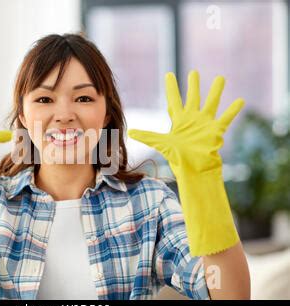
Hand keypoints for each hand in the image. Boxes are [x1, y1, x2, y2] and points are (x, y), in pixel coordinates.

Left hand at [128, 71, 244, 176]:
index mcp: (179, 120)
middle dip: (193, 85)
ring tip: (221, 77)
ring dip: (216, 91)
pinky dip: (233, 110)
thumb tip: (130, 133)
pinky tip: (240, 100)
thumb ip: (147, 136)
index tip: (169, 75)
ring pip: (211, 103)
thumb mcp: (160, 143)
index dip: (171, 88)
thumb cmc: (178, 158)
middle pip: (193, 98)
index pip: (174, 99)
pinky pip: (226, 117)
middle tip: (193, 72)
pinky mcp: (216, 130)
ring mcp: (205, 124)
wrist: (194, 168)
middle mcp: (192, 119)